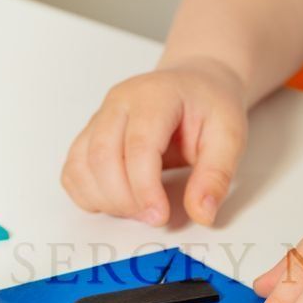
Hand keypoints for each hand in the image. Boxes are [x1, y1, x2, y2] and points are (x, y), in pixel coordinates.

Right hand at [61, 57, 247, 225]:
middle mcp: (118, 103)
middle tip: (154, 217)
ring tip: (138, 209)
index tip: (160, 216)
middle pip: (102, 157)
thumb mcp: (230, 136)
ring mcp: (99, 118)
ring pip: (81, 166)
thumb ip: (216, 175)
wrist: (195, 85)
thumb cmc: (209, 106)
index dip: (144, 188)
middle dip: (124, 199)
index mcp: (154, 96)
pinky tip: (116, 201)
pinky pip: (73, 171)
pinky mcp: (90, 136)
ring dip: (105, 200)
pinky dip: (87, 194)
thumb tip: (202, 213)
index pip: (138, 146)